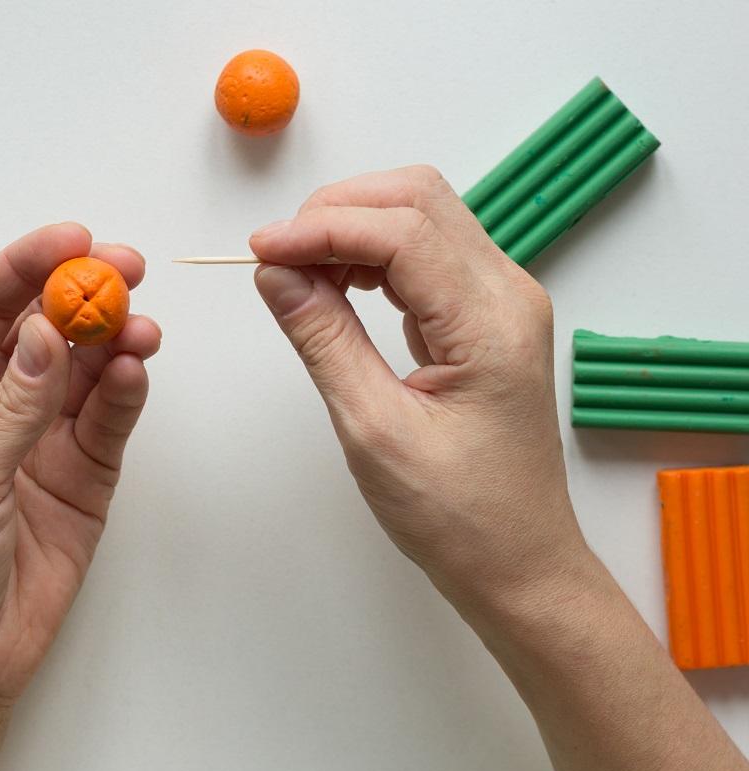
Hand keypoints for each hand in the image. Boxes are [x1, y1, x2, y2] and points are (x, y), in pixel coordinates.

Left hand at [0, 223, 159, 770]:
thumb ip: (11, 408)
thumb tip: (49, 334)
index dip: (27, 265)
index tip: (72, 239)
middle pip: (47, 324)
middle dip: (85, 291)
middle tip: (126, 269)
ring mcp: (44, 434)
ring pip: (88, 365)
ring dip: (115, 338)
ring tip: (140, 328)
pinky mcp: (85, 471)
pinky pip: (111, 417)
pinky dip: (126, 392)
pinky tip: (134, 371)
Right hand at [251, 166, 748, 770]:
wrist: (519, 564)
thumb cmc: (456, 516)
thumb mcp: (374, 429)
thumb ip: (323, 339)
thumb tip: (275, 273)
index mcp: (490, 320)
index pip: (401, 231)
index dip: (321, 228)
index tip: (257, 253)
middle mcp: (507, 293)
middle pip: (419, 199)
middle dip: (338, 212)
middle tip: (275, 259)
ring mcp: (501, 302)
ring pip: (422, 218)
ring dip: (353, 230)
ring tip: (297, 275)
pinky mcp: (485, 318)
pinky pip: (425, 257)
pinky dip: (373, 257)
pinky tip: (334, 287)